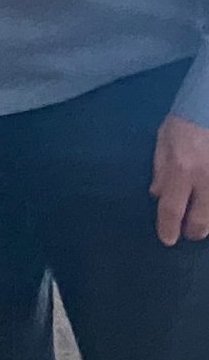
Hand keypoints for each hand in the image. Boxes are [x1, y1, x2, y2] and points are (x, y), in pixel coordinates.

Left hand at [153, 111, 208, 245]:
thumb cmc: (187, 120)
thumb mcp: (164, 140)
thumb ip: (160, 169)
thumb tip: (157, 195)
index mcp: (181, 168)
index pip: (171, 208)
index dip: (168, 228)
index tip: (167, 239)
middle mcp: (205, 178)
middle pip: (201, 219)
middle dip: (193, 231)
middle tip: (188, 232)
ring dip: (208, 223)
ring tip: (201, 223)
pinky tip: (207, 206)